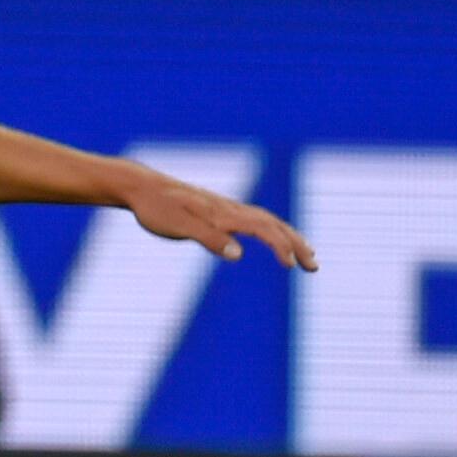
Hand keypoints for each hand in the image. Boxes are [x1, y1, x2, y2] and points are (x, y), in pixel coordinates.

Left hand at [120, 166, 317, 270]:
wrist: (142, 188)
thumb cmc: (156, 209)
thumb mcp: (178, 226)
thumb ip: (208, 238)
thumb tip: (238, 254)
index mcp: (224, 213)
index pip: (264, 229)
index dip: (281, 247)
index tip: (291, 266)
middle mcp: (231, 209)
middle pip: (275, 225)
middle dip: (297, 245)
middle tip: (314, 267)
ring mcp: (227, 209)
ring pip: (268, 222)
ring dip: (290, 239)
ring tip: (306, 256)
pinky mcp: (219, 212)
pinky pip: (255, 221)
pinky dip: (273, 231)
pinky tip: (274, 240)